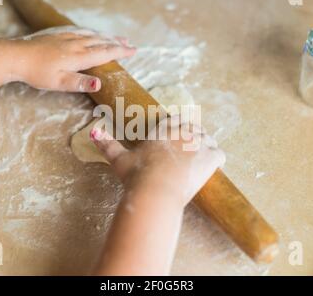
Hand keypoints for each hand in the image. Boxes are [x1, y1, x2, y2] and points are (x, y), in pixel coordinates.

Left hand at [9, 26, 135, 91]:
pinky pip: (80, 30)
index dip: (120, 52)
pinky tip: (90, 32)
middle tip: (130, 43)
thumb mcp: (59, 83)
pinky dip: (91, 32)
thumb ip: (79, 83)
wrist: (15, 56)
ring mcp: (66, 37)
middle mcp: (75, 44)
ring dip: (106, 36)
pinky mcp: (57, 34)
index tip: (134, 50)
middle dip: (117, 43)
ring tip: (116, 37)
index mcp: (79, 57)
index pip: (105, 53)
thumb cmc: (37, 73)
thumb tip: (99, 84)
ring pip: (91, 35)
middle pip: (101, 42)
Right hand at [90, 116, 224, 206]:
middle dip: (192, 136)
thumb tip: (93, 131)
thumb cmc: (136, 176)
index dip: (177, 126)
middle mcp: (182, 132)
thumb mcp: (119, 159)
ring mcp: (198, 144)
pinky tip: (213, 165)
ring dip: (205, 146)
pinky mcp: (210, 158)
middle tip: (188, 150)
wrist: (155, 192)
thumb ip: (107, 144)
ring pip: (208, 139)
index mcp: (162, 129)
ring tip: (199, 157)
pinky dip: (217, 159)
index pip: (175, 119)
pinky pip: (220, 153)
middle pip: (193, 128)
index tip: (176, 136)